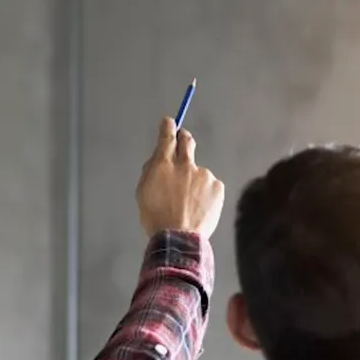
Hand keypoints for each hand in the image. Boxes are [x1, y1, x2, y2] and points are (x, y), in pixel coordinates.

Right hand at [136, 117, 224, 237]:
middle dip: (184, 138)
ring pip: (198, 172)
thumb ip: (151, 170)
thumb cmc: (156, 218)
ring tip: (189, 204)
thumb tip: (158, 157)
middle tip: (183, 141)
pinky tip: (199, 209)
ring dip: (194, 181)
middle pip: (187, 142)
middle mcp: (185, 165)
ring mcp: (204, 175)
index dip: (168, 127)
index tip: (169, 121)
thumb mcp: (143, 192)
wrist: (179, 239)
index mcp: (163, 165)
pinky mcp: (217, 187)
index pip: (167, 137)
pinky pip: (210, 186)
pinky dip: (205, 194)